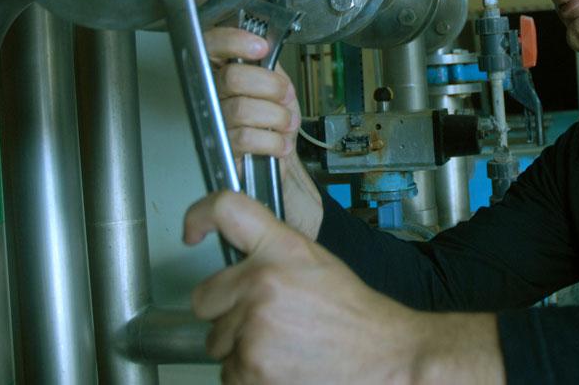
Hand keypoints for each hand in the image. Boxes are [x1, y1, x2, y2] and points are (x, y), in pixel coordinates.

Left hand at [185, 192, 429, 382]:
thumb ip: (271, 254)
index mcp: (283, 248)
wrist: (385, 356)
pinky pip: (228, 374)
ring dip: (241, 347)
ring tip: (284, 344)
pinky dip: (250, 376)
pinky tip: (283, 366)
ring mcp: (253, 326)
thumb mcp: (316, 263)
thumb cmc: (354, 314)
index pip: (227, 210)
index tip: (193, 231)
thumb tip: (235, 258)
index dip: (200, 216)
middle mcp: (262, 282)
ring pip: (217, 341)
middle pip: (205, 297)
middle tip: (267, 319)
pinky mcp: (250, 368)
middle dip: (226, 312)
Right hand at [204, 27, 322, 239]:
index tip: (258, 47)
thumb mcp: (281, 91)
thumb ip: (270, 68)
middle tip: (284, 98)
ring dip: (275, 117)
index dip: (230, 41)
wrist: (289, 178)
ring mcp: (218, 129)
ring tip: (284, 126)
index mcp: (226, 79)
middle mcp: (215, 102)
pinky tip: (279, 146)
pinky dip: (272, 141)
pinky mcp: (225, 156)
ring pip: (240, 109)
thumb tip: (266, 47)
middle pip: (229, 78)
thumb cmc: (280, 133)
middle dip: (268, 86)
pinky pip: (245, 139)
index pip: (211, 47)